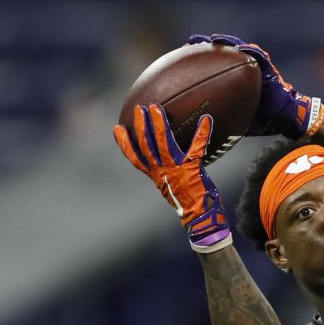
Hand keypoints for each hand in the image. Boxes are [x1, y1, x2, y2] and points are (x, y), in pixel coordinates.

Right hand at [112, 104, 233, 253]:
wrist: (199, 216)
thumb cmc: (187, 201)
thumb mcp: (170, 186)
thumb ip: (166, 173)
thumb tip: (166, 161)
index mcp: (155, 175)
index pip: (135, 158)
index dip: (124, 143)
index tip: (116, 129)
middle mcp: (162, 171)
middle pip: (146, 145)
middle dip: (141, 126)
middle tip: (139, 109)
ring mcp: (176, 169)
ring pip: (163, 143)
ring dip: (159, 124)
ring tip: (156, 108)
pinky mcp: (192, 168)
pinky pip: (197, 147)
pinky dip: (202, 132)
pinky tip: (207, 119)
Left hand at [187, 33, 323, 139]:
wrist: (282, 119)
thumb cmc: (258, 120)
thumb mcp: (232, 117)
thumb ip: (217, 115)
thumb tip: (194, 130)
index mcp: (230, 78)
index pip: (210, 64)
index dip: (195, 59)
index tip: (178, 57)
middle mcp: (241, 68)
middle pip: (221, 52)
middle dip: (205, 46)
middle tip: (189, 43)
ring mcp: (254, 66)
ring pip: (238, 49)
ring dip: (226, 42)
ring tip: (213, 39)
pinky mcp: (267, 68)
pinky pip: (259, 57)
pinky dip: (250, 52)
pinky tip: (240, 48)